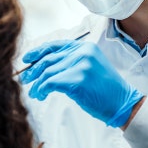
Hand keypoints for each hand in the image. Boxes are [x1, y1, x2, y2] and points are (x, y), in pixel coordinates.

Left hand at [19, 40, 143, 127]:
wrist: (122, 102)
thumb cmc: (106, 89)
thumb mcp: (91, 67)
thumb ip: (73, 61)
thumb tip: (46, 66)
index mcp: (86, 47)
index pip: (56, 45)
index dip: (38, 51)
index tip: (26, 59)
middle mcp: (83, 52)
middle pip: (49, 59)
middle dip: (34, 70)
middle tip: (25, 79)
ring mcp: (81, 65)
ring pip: (48, 72)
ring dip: (38, 84)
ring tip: (35, 93)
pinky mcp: (77, 79)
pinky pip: (51, 82)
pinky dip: (42, 89)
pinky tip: (41, 95)